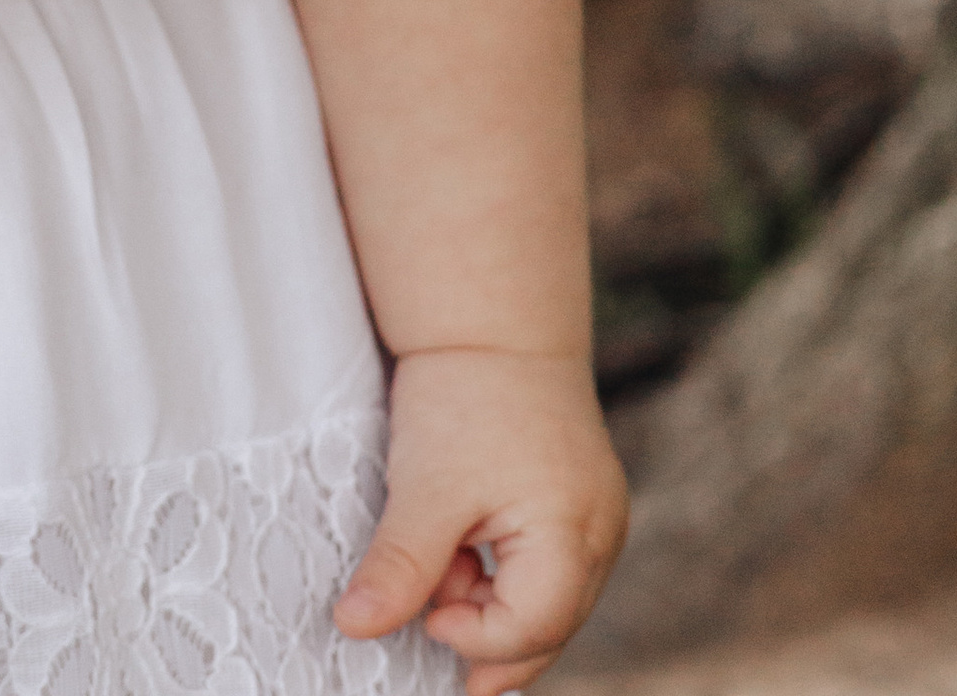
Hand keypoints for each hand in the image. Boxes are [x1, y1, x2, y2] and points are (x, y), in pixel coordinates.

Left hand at [334, 349, 628, 690]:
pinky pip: (550, 570)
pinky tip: (467, 549)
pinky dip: (506, 575)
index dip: (474, 637)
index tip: (426, 609)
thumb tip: (354, 628)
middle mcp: (602, 532)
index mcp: (575, 529)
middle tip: (430, 617)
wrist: (491, 319)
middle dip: (486, 634)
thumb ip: (399, 568)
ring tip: (449, 560)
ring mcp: (599, 519)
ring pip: (550, 604)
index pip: (533, 629)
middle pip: (551, 629)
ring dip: (493, 603)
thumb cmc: (463, 396)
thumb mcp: (425, 487)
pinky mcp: (583, 505)